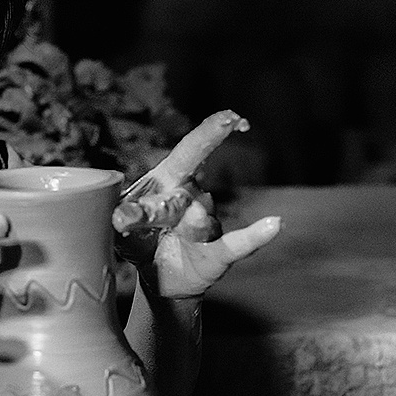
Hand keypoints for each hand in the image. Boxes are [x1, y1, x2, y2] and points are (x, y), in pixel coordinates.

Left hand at [112, 110, 280, 298]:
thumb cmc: (139, 239)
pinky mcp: (216, 254)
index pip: (191, 150)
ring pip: (201, 218)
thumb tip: (121, 216)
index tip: (232, 118)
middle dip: (179, 181)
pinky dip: (255, 236)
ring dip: (191, 224)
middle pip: (189, 183)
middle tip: (171, 185)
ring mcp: (206, 225)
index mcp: (168, 180)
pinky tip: (274, 224)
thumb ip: (125, 217)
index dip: (211, 132)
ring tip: (181, 230)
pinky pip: (237, 244)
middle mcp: (192, 197)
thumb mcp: (122, 227)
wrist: (157, 276)